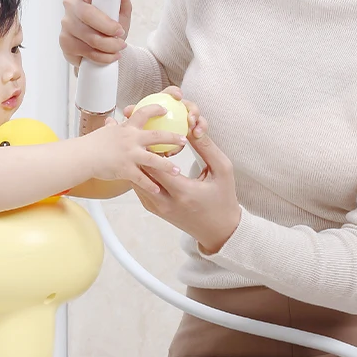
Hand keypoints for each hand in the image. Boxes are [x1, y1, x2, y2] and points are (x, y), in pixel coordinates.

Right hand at [60, 0, 131, 66]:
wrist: (102, 51)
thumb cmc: (109, 27)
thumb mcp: (120, 11)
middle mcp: (72, 5)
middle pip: (87, 13)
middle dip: (107, 26)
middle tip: (120, 32)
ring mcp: (66, 24)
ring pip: (89, 36)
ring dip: (109, 45)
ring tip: (119, 46)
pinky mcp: (65, 42)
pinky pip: (86, 51)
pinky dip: (103, 56)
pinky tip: (110, 55)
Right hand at [91, 103, 187, 194]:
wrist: (83, 156)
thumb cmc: (91, 145)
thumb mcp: (104, 133)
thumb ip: (112, 129)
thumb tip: (111, 122)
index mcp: (127, 129)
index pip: (144, 113)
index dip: (156, 110)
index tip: (165, 110)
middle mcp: (131, 140)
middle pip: (157, 136)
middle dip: (172, 138)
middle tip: (184, 140)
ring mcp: (130, 155)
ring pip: (154, 160)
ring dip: (167, 165)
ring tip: (177, 170)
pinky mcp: (126, 169)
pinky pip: (141, 179)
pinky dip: (150, 186)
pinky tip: (158, 190)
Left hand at [122, 85, 206, 157]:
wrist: (157, 145)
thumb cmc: (150, 131)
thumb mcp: (141, 124)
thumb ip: (136, 116)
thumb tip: (126, 111)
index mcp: (167, 104)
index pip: (171, 94)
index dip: (175, 92)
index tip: (177, 96)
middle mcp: (179, 110)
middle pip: (188, 105)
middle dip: (193, 109)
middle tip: (190, 118)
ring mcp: (188, 119)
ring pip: (197, 117)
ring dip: (198, 121)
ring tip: (195, 131)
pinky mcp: (195, 129)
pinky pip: (199, 129)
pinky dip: (200, 131)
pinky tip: (196, 136)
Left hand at [132, 127, 241, 253]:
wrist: (218, 230)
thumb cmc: (223, 199)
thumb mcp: (222, 170)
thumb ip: (206, 147)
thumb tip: (190, 126)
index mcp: (183, 192)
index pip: (157, 165)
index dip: (150, 145)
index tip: (149, 128)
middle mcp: (165, 202)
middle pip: (140, 172)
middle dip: (136, 150)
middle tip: (133, 130)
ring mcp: (156, 208)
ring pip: (136, 180)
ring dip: (134, 161)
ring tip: (132, 141)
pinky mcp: (153, 209)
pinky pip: (139, 187)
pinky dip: (138, 172)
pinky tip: (139, 158)